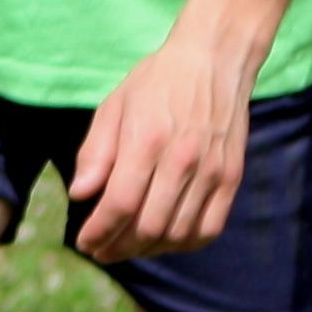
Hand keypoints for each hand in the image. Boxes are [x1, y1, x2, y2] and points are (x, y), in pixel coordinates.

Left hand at [64, 25, 255, 263]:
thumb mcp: (115, 106)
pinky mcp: (231, 177)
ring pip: (178, 234)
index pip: (120, 203)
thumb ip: (96, 153)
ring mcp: (211, 171)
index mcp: (147, 139)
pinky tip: (164, 241)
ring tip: (127, 248)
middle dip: (119, 247)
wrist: (214, 60)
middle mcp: (182, 159)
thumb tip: (80, 195)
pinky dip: (184, 244)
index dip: (99, 231)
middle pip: (148, 225)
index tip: (84, 243)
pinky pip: (210, 228)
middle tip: (101, 251)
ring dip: (149, 250)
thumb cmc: (156, 81)